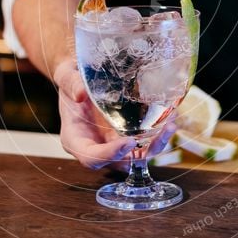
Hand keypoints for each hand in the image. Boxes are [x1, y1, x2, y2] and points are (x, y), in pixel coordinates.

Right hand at [53, 58, 176, 169]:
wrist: (82, 76)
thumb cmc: (71, 78)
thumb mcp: (66, 75)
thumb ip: (71, 83)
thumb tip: (81, 94)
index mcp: (76, 140)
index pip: (91, 158)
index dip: (110, 155)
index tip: (128, 142)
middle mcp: (95, 147)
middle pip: (119, 162)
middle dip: (143, 152)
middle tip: (162, 132)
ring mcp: (112, 143)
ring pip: (136, 156)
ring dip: (156, 144)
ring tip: (171, 125)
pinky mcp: (126, 135)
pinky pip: (143, 142)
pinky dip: (157, 134)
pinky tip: (169, 117)